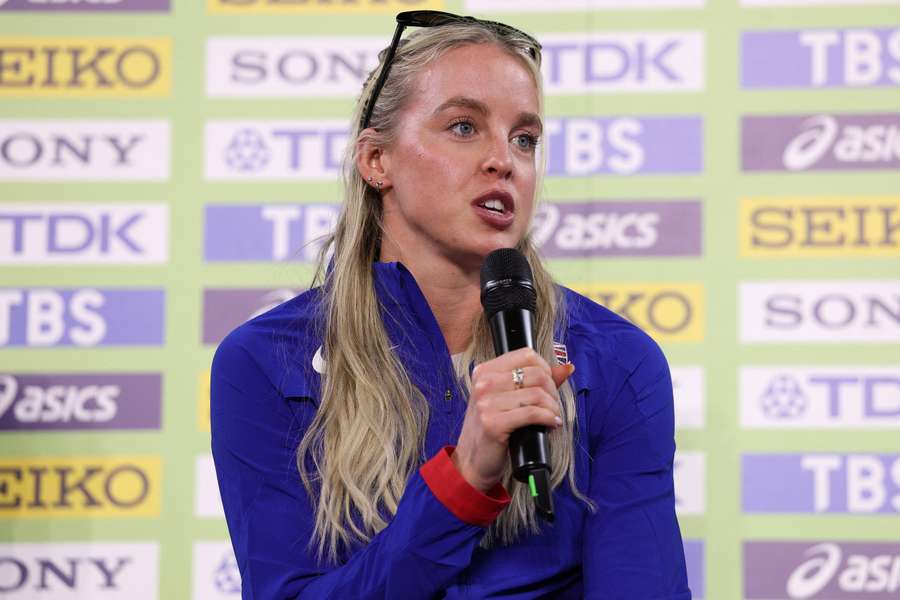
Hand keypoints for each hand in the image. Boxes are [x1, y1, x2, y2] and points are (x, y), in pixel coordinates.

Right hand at [452, 347, 574, 492]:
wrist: (473, 461)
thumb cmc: (492, 429)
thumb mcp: (508, 399)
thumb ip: (536, 381)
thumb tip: (566, 368)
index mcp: (484, 371)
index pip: (527, 355)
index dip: (545, 369)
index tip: (548, 386)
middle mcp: (483, 383)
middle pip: (536, 374)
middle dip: (553, 391)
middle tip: (552, 406)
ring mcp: (486, 403)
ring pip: (537, 394)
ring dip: (553, 408)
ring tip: (552, 417)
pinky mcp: (493, 423)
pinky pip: (533, 413)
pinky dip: (549, 418)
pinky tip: (551, 424)